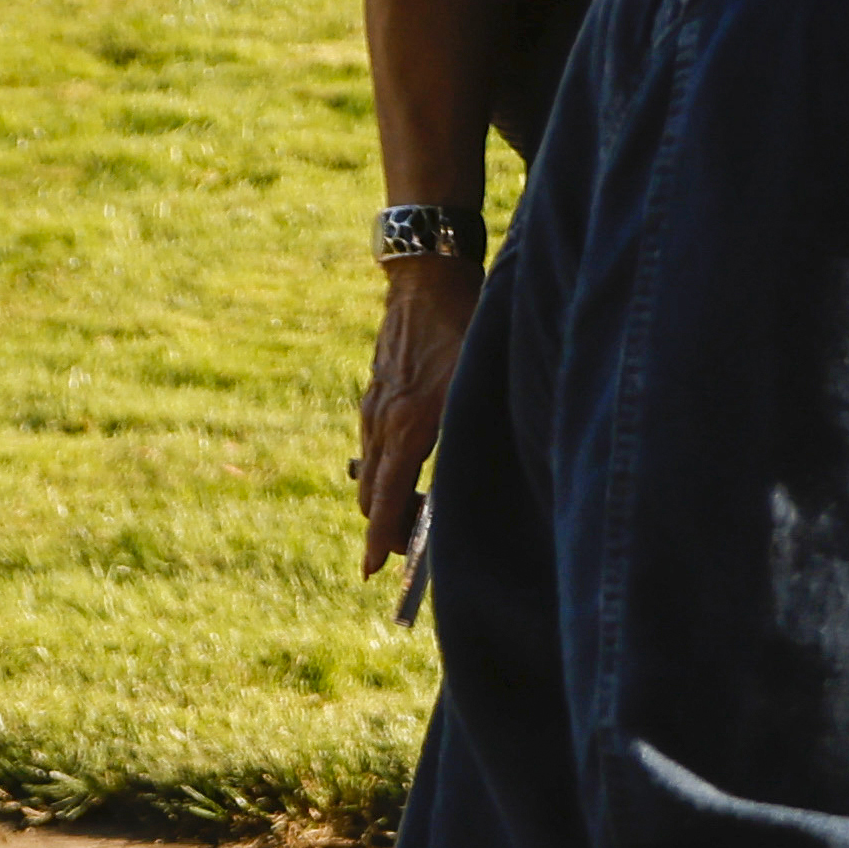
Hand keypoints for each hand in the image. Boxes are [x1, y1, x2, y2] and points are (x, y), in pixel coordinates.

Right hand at [353, 258, 473, 572]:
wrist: (426, 276)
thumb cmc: (464, 326)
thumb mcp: (477, 381)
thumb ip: (471, 428)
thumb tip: (465, 481)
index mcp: (410, 424)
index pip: (387, 497)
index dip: (382, 538)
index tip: (372, 571)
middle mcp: (382, 421)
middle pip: (371, 495)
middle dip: (388, 525)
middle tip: (416, 545)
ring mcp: (373, 407)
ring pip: (371, 472)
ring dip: (388, 497)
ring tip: (422, 509)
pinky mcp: (374, 394)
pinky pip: (373, 446)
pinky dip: (386, 468)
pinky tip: (412, 467)